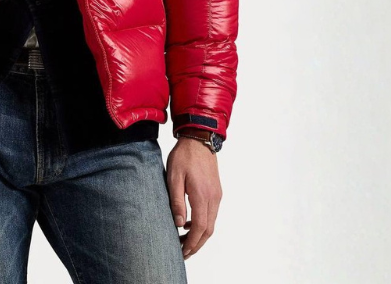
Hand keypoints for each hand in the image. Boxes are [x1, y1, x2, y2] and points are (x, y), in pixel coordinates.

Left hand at [166, 137, 222, 259]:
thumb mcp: (174, 176)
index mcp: (202, 195)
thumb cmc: (184, 156)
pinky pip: (212, 213)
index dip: (192, 242)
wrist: (199, 139)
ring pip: (211, 223)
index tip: (183, 251)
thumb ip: (177, 201)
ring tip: (184, 240)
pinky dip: (203, 223)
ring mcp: (217, 195)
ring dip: (200, 235)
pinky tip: (190, 223)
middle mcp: (213, 198)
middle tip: (183, 252)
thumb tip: (179, 224)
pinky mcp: (216, 191)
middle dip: (196, 244)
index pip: (200, 227)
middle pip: (208, 230)